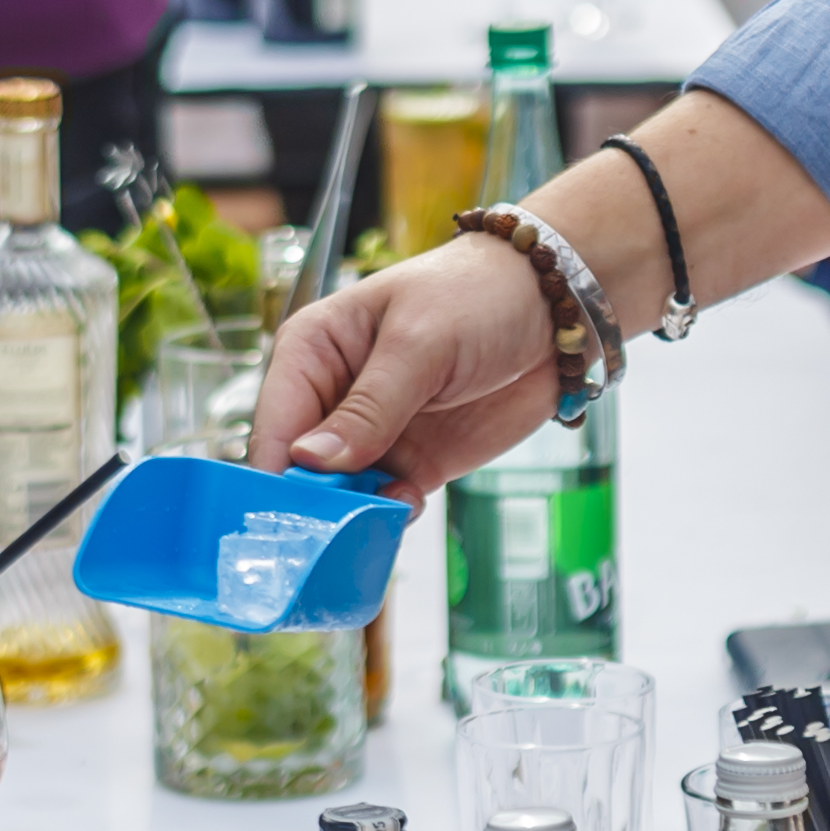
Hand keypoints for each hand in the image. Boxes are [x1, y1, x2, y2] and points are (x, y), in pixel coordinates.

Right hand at [252, 233, 566, 501]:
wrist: (554, 309)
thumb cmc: (477, 295)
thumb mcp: (419, 343)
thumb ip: (368, 407)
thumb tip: (308, 461)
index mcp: (313, 352)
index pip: (275, 424)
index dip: (277, 474)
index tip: (288, 518)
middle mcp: (332, 398)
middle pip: (299, 471)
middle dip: (311, 506)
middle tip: (329, 535)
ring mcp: (373, 436)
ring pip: (339, 497)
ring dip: (350, 518)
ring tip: (371, 525)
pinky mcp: (412, 464)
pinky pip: (385, 506)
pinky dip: (390, 518)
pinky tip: (408, 507)